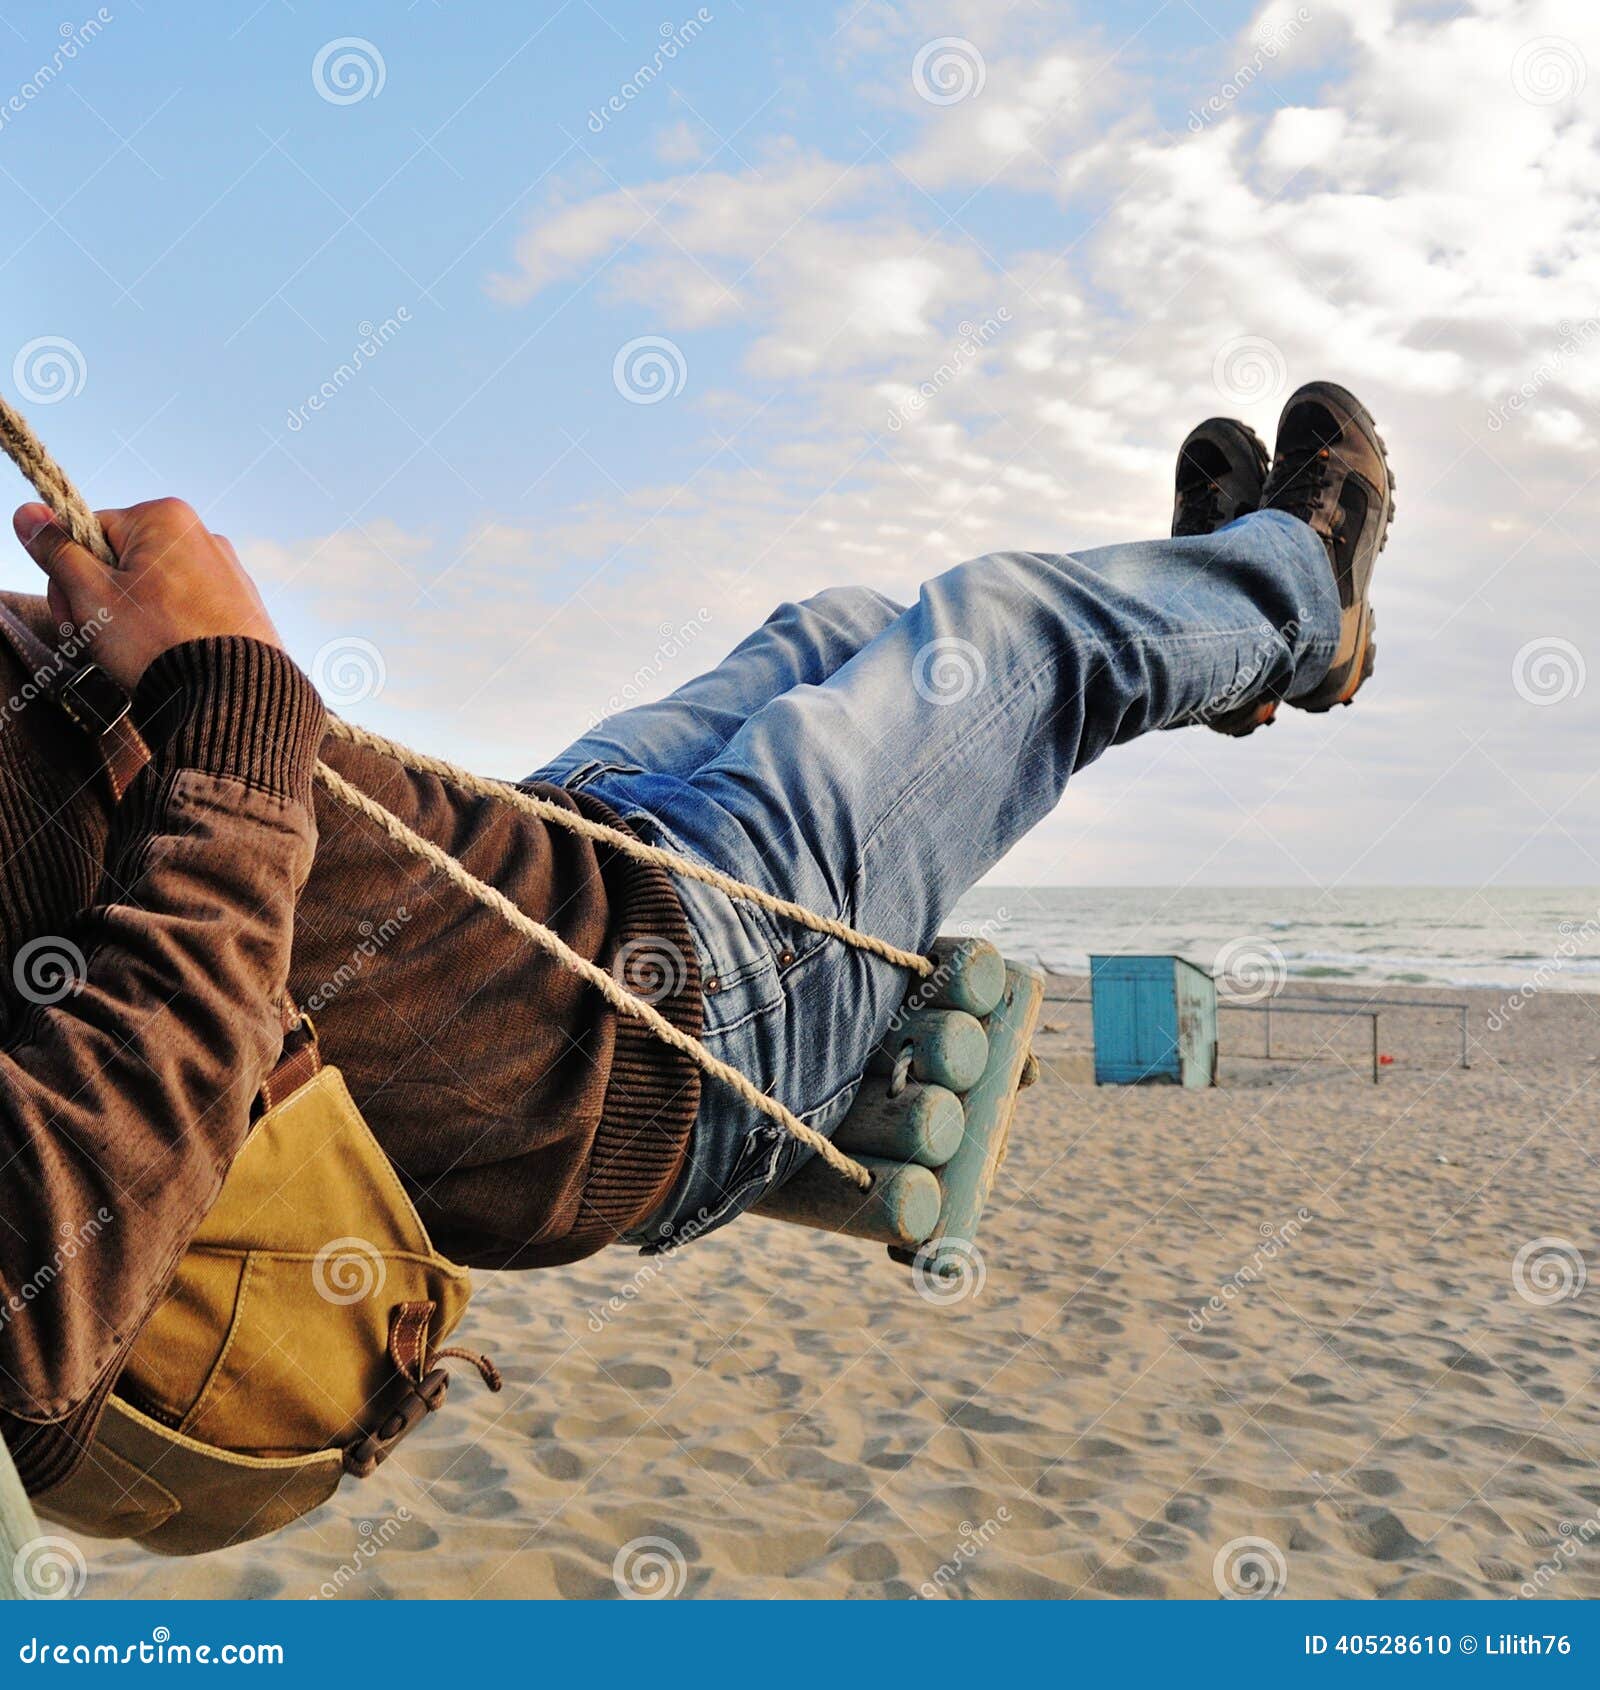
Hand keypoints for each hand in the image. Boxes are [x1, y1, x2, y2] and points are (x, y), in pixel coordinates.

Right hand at [12, 497, 280, 690]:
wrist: (230, 694)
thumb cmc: (157, 640)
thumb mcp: (92, 594)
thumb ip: (57, 552)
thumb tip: (28, 514)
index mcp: (166, 517)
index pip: (90, 531)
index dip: (70, 573)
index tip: (74, 612)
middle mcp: (204, 535)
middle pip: (123, 561)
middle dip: (101, 600)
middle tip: (98, 640)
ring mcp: (228, 571)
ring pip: (154, 588)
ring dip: (130, 618)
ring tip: (136, 652)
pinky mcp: (242, 606)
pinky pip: (187, 608)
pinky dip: (168, 628)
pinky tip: (169, 655)